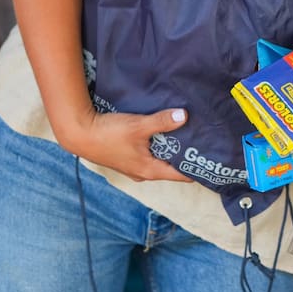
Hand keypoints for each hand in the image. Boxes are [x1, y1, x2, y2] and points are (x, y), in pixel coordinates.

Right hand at [61, 108, 194, 182]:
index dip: (198, 169)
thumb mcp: (139, 126)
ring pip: (160, 159)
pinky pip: (149, 153)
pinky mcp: (126, 157)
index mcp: (151, 171)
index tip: (213, 159)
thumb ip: (162, 122)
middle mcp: (144, 172)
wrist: (79, 134)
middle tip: (205, 140)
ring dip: (172, 148)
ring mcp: (134, 166)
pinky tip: (163, 131)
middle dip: (187, 155)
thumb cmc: (109, 134)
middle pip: (172, 166)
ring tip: (188, 133)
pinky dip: (159, 145)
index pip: (182, 175)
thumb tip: (185, 116)